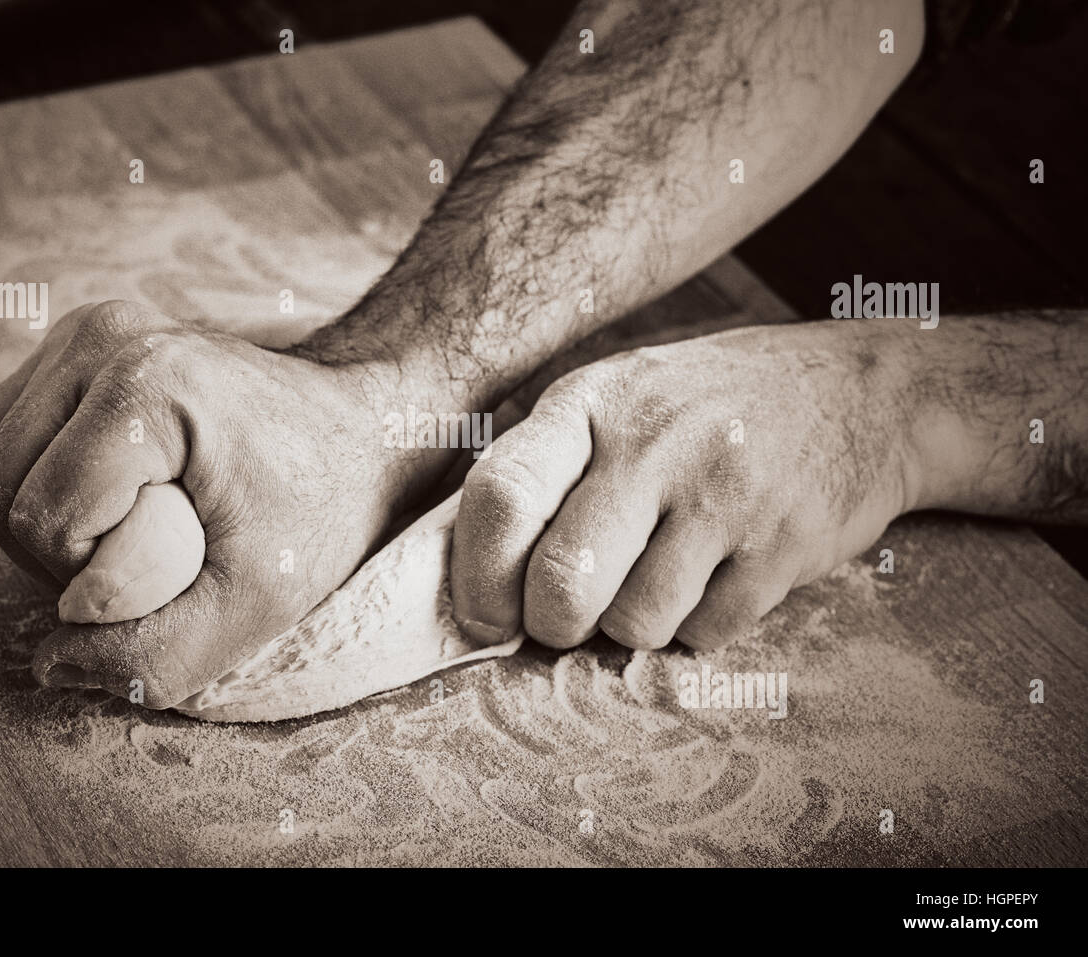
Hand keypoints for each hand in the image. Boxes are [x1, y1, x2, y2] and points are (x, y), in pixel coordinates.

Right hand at [0, 300, 408, 706]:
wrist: (360, 431)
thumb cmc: (319, 509)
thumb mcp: (259, 602)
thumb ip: (157, 654)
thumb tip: (49, 663)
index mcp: (146, 386)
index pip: (43, 519)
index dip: (90, 578)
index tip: (174, 569)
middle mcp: (101, 338)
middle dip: (55, 552)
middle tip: (147, 557)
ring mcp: (83, 332)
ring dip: (34, 518)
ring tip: (124, 527)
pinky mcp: (75, 344)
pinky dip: (30, 480)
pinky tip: (105, 494)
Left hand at [450, 321, 926, 651]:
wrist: (864, 392)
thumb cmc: (711, 405)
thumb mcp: (623, 395)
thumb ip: (551, 463)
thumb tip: (472, 568)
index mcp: (594, 400)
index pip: (504, 493)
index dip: (478, 576)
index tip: (485, 616)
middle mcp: (655, 441)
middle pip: (565, 582)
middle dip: (554, 624)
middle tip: (568, 619)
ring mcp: (726, 492)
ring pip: (635, 622)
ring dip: (634, 623)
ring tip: (660, 575)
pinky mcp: (784, 545)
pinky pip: (705, 633)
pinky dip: (699, 625)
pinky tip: (718, 574)